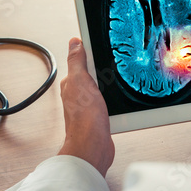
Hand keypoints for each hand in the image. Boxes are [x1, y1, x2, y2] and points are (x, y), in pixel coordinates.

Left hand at [58, 38, 114, 176]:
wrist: (93, 147)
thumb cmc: (85, 119)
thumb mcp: (80, 81)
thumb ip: (76, 61)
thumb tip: (74, 42)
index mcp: (71, 83)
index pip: (80, 62)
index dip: (91, 54)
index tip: (102, 48)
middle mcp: (77, 95)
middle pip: (93, 75)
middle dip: (103, 71)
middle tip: (114, 67)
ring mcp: (88, 107)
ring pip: (102, 89)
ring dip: (110, 87)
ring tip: (118, 84)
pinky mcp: (99, 117)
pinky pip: (108, 103)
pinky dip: (114, 101)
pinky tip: (119, 102)